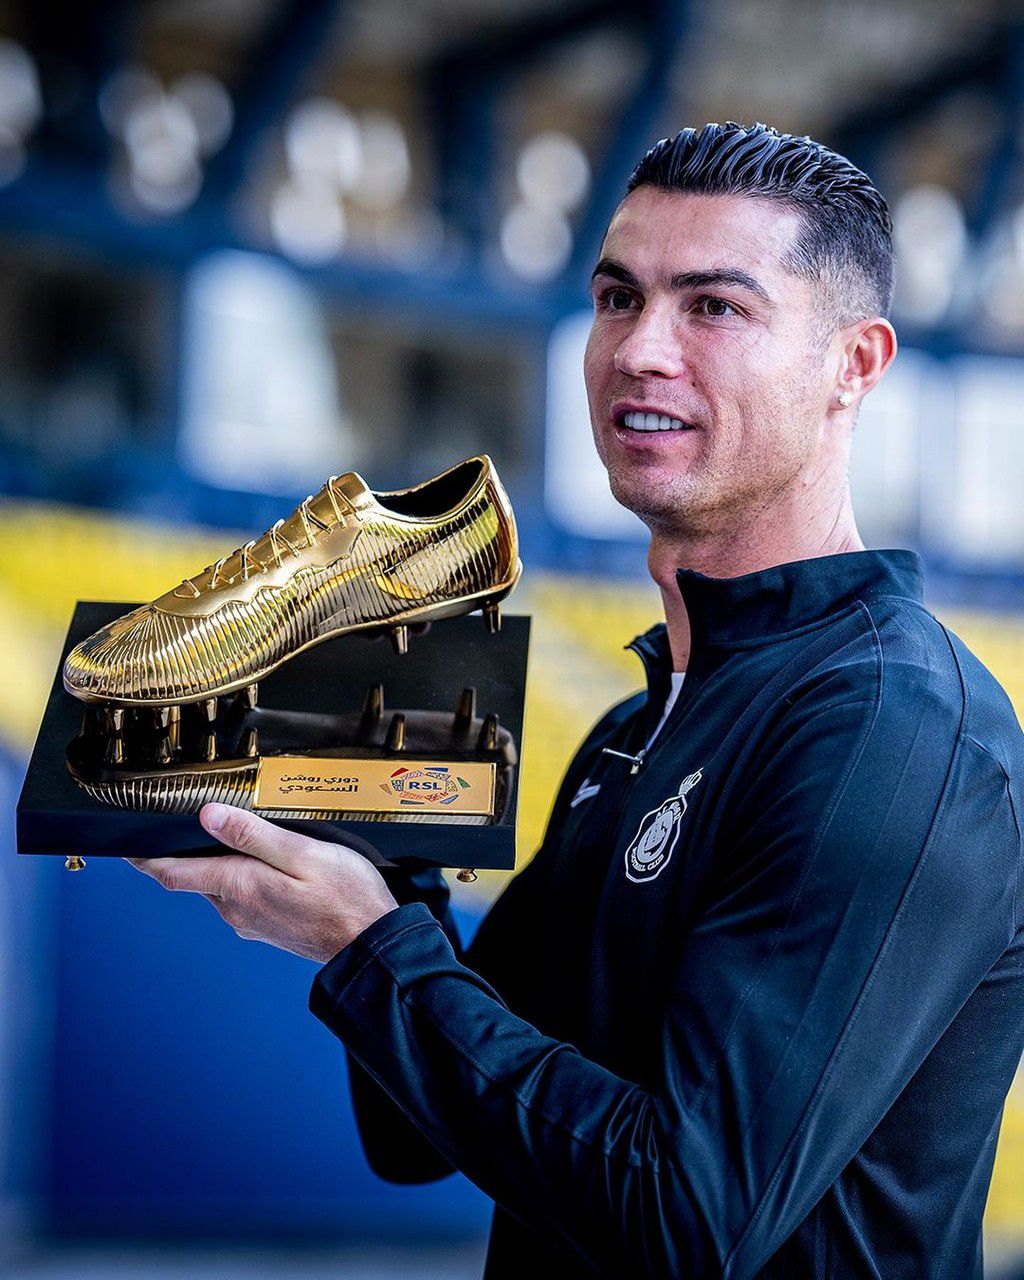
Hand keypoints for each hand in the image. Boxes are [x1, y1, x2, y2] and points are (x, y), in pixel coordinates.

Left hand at [124, 803, 399, 962]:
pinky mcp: (269, 927)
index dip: (146, 858)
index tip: (125, 846)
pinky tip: (267, 865)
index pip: (175, 873)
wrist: (372, 944)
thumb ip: (252, 834)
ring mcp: (252, 922)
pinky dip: (242, 877)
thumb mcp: (302, 853)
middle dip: (190, 852)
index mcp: (239, 887)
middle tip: (192, 823)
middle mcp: (237, 909)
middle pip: (197, 876)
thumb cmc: (346, 898)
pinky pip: (243, 897)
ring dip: (221, 864)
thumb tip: (208, 816)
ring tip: (235, 837)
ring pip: (222, 886)